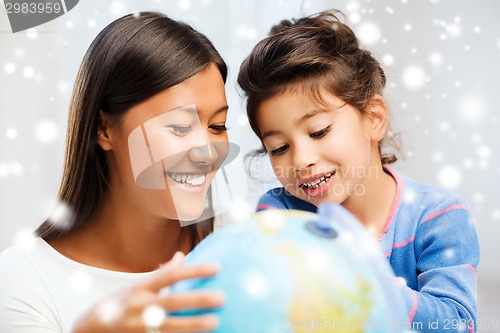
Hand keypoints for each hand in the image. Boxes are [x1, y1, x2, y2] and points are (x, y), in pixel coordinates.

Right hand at [72, 252, 223, 332]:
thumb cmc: (117, 306)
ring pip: (168, 326)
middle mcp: (139, 307)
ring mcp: (138, 327)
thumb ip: (160, 274)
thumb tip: (182, 256)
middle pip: (171, 302)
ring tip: (215, 322)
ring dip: (192, 325)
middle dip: (197, 300)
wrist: (86, 332)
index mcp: (140, 289)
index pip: (170, 276)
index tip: (217, 267)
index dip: (193, 270)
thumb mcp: (135, 287)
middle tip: (221, 297)